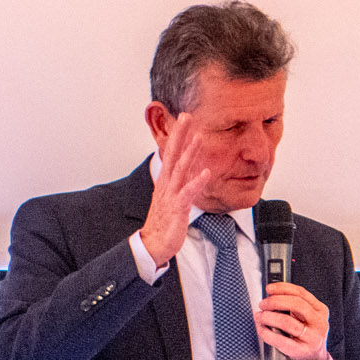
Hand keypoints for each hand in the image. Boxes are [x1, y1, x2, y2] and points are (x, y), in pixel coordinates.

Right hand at [141, 109, 223, 267]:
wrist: (153, 244)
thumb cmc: (163, 220)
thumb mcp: (171, 196)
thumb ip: (179, 180)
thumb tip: (188, 167)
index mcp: (165, 180)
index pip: (171, 152)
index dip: (178, 135)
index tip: (185, 117)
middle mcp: (167, 184)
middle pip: (172, 154)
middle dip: (180, 134)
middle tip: (186, 116)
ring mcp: (171, 195)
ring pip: (180, 169)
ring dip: (190, 152)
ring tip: (199, 137)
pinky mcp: (177, 208)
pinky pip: (188, 193)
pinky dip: (197, 182)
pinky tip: (206, 173)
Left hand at [256, 282, 331, 359]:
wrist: (315, 359)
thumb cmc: (307, 335)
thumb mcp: (307, 317)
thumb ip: (294, 305)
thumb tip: (271, 295)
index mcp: (320, 310)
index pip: (301, 293)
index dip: (283, 288)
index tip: (269, 289)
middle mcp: (319, 323)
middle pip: (296, 304)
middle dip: (275, 301)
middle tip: (263, 304)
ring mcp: (312, 338)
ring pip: (287, 322)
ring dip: (269, 317)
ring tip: (260, 317)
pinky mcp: (303, 351)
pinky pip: (282, 341)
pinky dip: (268, 334)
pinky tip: (262, 330)